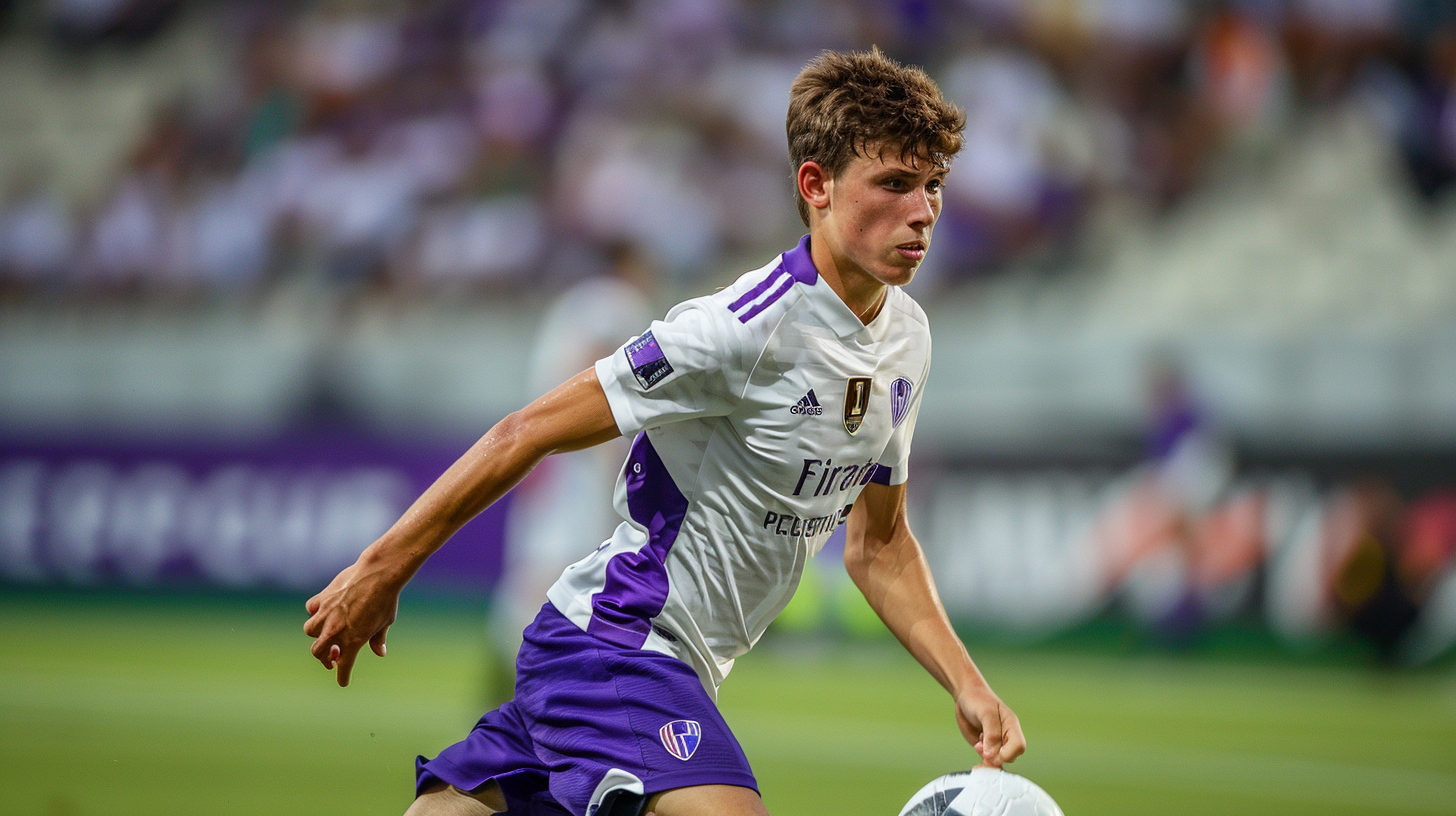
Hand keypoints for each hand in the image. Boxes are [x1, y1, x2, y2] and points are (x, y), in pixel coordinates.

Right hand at [303, 558, 399, 686]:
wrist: (378, 573)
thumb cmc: (386, 599)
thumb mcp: (386, 622)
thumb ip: (378, 639)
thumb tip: (380, 653)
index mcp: (354, 640)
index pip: (343, 667)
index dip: (342, 677)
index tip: (342, 681)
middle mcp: (336, 629)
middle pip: (318, 652)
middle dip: (324, 658)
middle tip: (332, 658)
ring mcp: (327, 613)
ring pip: (310, 631)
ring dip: (317, 635)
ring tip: (326, 634)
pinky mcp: (323, 597)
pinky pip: (312, 608)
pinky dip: (315, 612)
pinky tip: (323, 611)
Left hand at [954, 685, 1024, 767]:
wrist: (965, 696)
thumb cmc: (978, 700)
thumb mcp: (986, 713)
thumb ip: (991, 735)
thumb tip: (991, 756)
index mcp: (1012, 726)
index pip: (1019, 746)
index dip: (1006, 754)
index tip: (990, 752)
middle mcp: (1006, 736)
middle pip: (1010, 757)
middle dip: (995, 757)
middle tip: (979, 747)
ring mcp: (996, 743)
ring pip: (999, 761)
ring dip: (987, 760)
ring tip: (977, 746)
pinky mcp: (986, 747)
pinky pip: (989, 761)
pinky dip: (982, 762)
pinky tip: (976, 749)